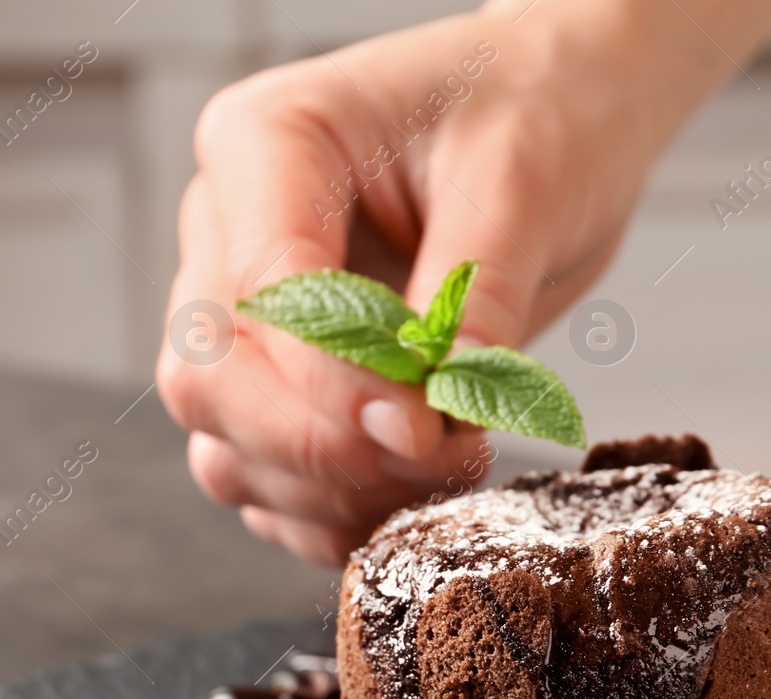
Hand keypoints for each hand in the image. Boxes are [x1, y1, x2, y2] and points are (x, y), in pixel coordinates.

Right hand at [157, 0, 770, 564]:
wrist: (563, 112)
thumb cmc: (540, 111)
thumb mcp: (523, 182)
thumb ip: (471, 299)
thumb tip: (428, 416)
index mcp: (265, 142)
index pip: (259, 289)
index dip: (333, 378)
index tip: (423, 426)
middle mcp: (229, 229)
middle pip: (207, 381)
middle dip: (321, 446)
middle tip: (439, 455)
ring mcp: (246, 312)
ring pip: (224, 446)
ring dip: (328, 491)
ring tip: (447, 467)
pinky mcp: (282, 379)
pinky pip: (265, 480)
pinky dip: (330, 514)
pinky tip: (411, 498)